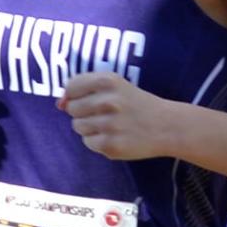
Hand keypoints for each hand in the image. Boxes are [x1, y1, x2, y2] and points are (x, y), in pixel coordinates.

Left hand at [59, 72, 175, 159]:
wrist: (166, 126)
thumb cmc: (135, 104)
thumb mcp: (114, 88)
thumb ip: (84, 90)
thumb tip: (59, 104)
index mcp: (108, 81)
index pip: (71, 87)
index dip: (77, 95)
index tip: (93, 98)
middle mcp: (108, 101)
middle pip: (72, 109)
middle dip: (84, 112)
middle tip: (106, 114)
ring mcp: (109, 124)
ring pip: (78, 127)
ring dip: (90, 128)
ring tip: (112, 125)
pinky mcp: (111, 145)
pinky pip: (88, 142)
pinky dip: (98, 142)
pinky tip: (115, 136)